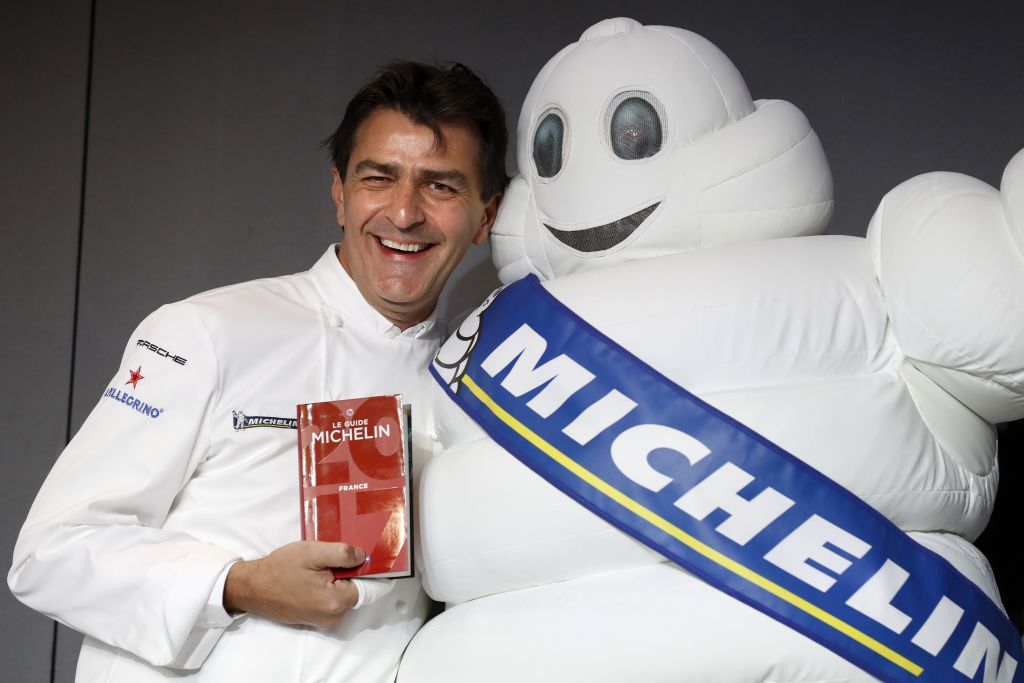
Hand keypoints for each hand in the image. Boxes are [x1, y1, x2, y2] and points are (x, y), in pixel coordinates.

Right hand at [223, 541, 364, 627]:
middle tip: (332, 558)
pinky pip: (330, 601)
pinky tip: (313, 576)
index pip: (369, 586)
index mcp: (336, 601)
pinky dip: (328, 588)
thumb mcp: (312, 552)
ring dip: (337, 580)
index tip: (361, 557)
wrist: (251, 588)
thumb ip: (342, 554)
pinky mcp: (313, 619)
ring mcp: (322, 620)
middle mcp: (333, 616)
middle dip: (350, 574)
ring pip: (343, 595)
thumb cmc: (280, 569)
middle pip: (356, 591)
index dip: (367, 569)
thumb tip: (363, 557)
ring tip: (319, 566)